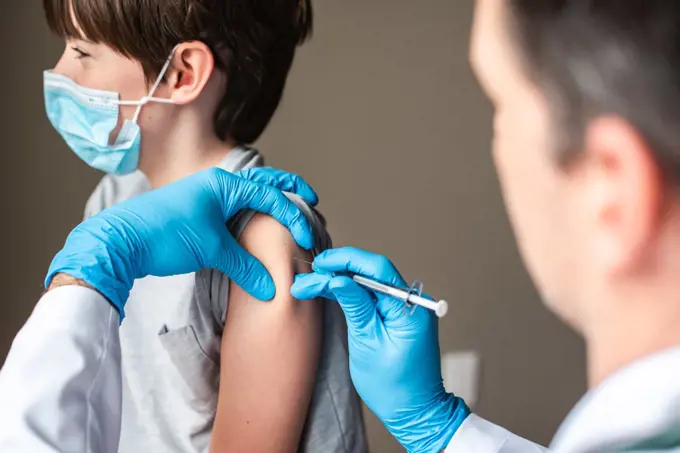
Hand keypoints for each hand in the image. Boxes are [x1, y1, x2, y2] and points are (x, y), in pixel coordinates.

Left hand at [46, 167, 316, 317]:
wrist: (118, 240)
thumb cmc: (165, 235)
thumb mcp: (211, 250)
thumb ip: (245, 266)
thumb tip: (271, 289)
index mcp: (223, 184)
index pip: (270, 196)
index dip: (293, 216)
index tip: (307, 238)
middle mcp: (216, 184)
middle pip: (262, 182)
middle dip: (288, 189)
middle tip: (311, 198)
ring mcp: (204, 196)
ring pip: (246, 195)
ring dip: (268, 201)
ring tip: (288, 213)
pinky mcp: (195, 211)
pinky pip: (231, 208)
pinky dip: (249, 214)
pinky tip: (254, 228)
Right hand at [291, 247, 468, 452]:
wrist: (414, 411)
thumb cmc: (393, 386)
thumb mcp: (368, 344)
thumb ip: (355, 307)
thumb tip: (338, 279)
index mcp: (409, 309)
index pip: (377, 269)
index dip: (347, 260)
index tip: (322, 263)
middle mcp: (410, 303)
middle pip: (372, 272)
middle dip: (340, 269)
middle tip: (311, 272)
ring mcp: (404, 309)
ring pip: (369, 282)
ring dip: (341, 279)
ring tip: (311, 283)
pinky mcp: (396, 317)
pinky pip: (372, 296)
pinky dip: (351, 292)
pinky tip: (329, 290)